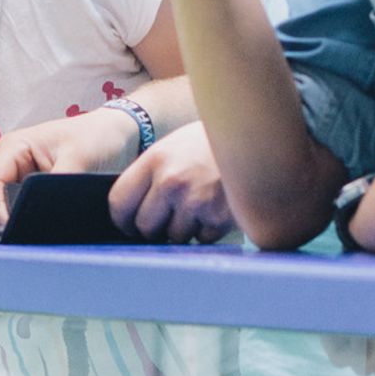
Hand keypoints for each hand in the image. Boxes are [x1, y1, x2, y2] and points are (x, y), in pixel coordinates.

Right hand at [0, 109, 141, 224]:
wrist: (118, 133)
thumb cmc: (98, 135)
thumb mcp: (79, 159)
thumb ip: (56, 185)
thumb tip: (42, 213)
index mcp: (15, 146)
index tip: (12, 229)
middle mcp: (11, 157)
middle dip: (0, 214)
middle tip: (15, 235)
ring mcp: (19, 170)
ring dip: (0, 213)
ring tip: (6, 232)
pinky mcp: (29, 182)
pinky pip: (7, 196)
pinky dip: (0, 207)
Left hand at [107, 123, 237, 243]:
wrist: (255, 137)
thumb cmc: (209, 144)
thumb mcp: (172, 149)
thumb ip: (150, 176)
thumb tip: (131, 213)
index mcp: (154, 160)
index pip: (119, 202)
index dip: (122, 219)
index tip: (129, 224)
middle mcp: (171, 181)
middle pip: (144, 226)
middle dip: (153, 228)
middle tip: (166, 220)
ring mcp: (195, 201)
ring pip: (174, 236)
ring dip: (184, 229)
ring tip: (198, 206)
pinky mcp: (218, 217)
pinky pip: (201, 238)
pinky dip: (207, 230)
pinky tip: (215, 209)